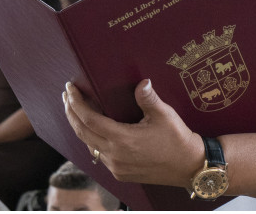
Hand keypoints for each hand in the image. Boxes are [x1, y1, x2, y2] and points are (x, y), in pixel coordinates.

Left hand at [64, 79, 203, 185]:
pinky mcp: (120, 173)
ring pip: (88, 144)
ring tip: (76, 109)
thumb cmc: (178, 140)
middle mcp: (115, 155)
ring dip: (79, 125)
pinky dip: (90, 139)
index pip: (89, 119)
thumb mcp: (164, 115)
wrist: (189, 166)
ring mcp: (116, 166)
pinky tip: (92, 129)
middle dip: (71, 112)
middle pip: (82, 132)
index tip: (70, 89)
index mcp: (123, 140)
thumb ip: (148, 98)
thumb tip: (141, 82)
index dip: (76, 103)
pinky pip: (98, 154)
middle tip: (66, 95)